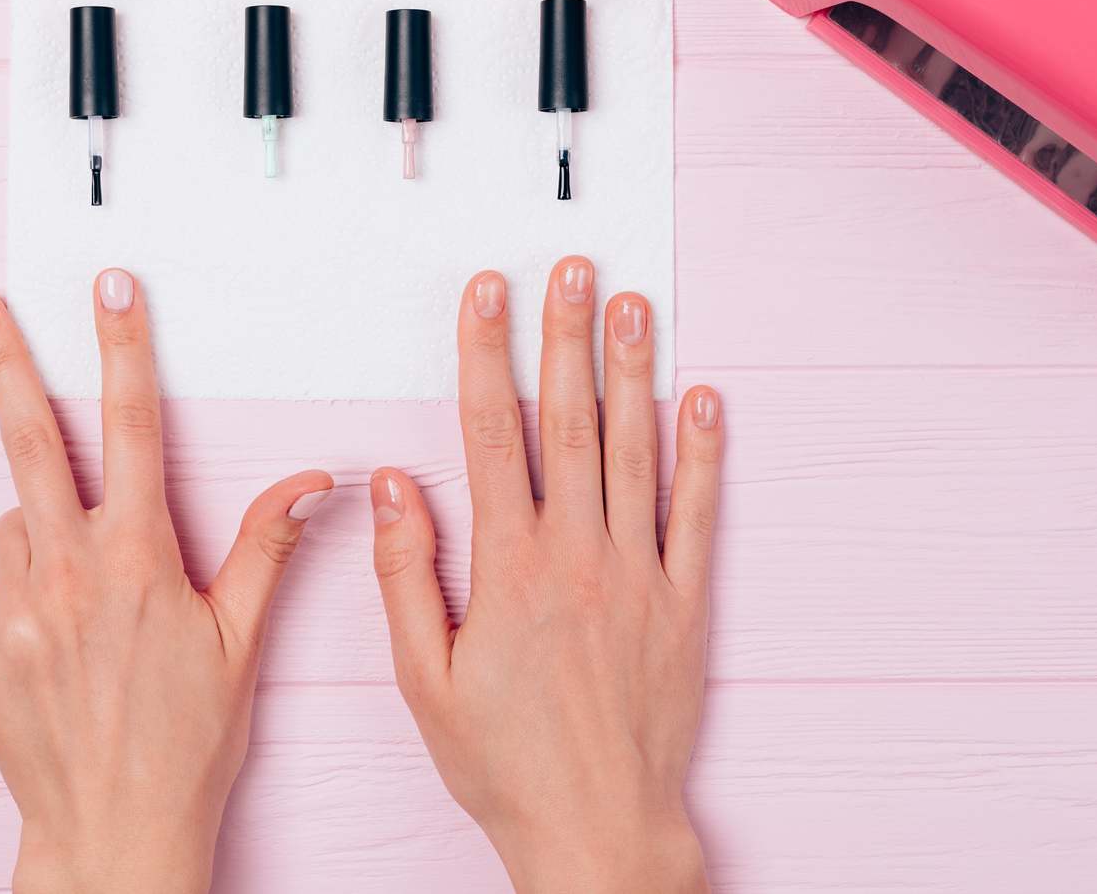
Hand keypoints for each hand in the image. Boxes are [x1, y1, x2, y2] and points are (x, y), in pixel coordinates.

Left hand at [0, 269, 332, 893]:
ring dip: (44, 526)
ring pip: (18, 524)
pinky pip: (1, 588)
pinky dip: (28, 594)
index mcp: (138, 562)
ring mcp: (13, 612)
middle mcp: (67, 575)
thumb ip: (267, 548)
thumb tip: (316, 478)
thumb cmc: (189, 744)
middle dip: (7, 362)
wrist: (112, 834)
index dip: (123, 350)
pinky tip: (64, 650)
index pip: (131, 428)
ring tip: (90, 595)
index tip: (112, 288)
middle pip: (30, 441)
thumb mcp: (241, 643)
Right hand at [369, 257, 724, 893]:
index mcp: (509, 568)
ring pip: (636, 452)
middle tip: (572, 269)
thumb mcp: (425, 677)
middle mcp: (578, 557)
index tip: (489, 296)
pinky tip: (702, 398)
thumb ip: (406, 576)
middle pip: (570, 422)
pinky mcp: (684, 605)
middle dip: (566, 337)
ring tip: (631, 305)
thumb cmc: (505, 762)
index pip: (494, 434)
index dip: (489, 354)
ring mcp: (639, 577)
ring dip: (632, 372)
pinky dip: (702, 453)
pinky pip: (696, 513)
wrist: (596, 828)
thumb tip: (394, 488)